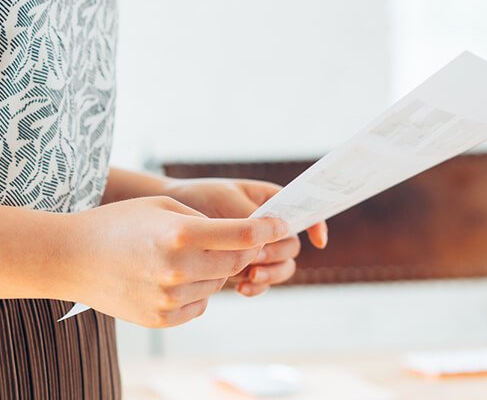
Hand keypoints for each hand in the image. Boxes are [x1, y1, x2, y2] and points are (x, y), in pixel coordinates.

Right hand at [63, 196, 289, 327]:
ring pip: (218, 283)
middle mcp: (178, 270)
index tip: (280, 226)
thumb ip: (204, 220)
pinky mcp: (162, 319)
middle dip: (243, 249)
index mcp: (180, 235)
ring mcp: (170, 298)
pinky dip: (196, 291)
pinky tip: (172, 277)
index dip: (268, 230)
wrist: (71, 258)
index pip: (243, 235)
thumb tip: (241, 236)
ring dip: (215, 270)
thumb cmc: (117, 224)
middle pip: (237, 262)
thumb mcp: (162, 206)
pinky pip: (199, 305)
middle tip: (234, 239)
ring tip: (185, 256)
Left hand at [164, 178, 328, 296]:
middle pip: (291, 246)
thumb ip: (249, 219)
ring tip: (251, 276)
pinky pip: (260, 282)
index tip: (318, 241)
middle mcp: (267, 226)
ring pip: (280, 268)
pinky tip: (242, 288)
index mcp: (270, 201)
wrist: (168, 217)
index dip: (316, 224)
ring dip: (272, 275)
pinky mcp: (241, 267)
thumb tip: (266, 241)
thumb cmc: (199, 197)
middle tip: (257, 257)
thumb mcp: (226, 200)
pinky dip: (256, 287)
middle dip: (279, 254)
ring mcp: (256, 249)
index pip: (302, 211)